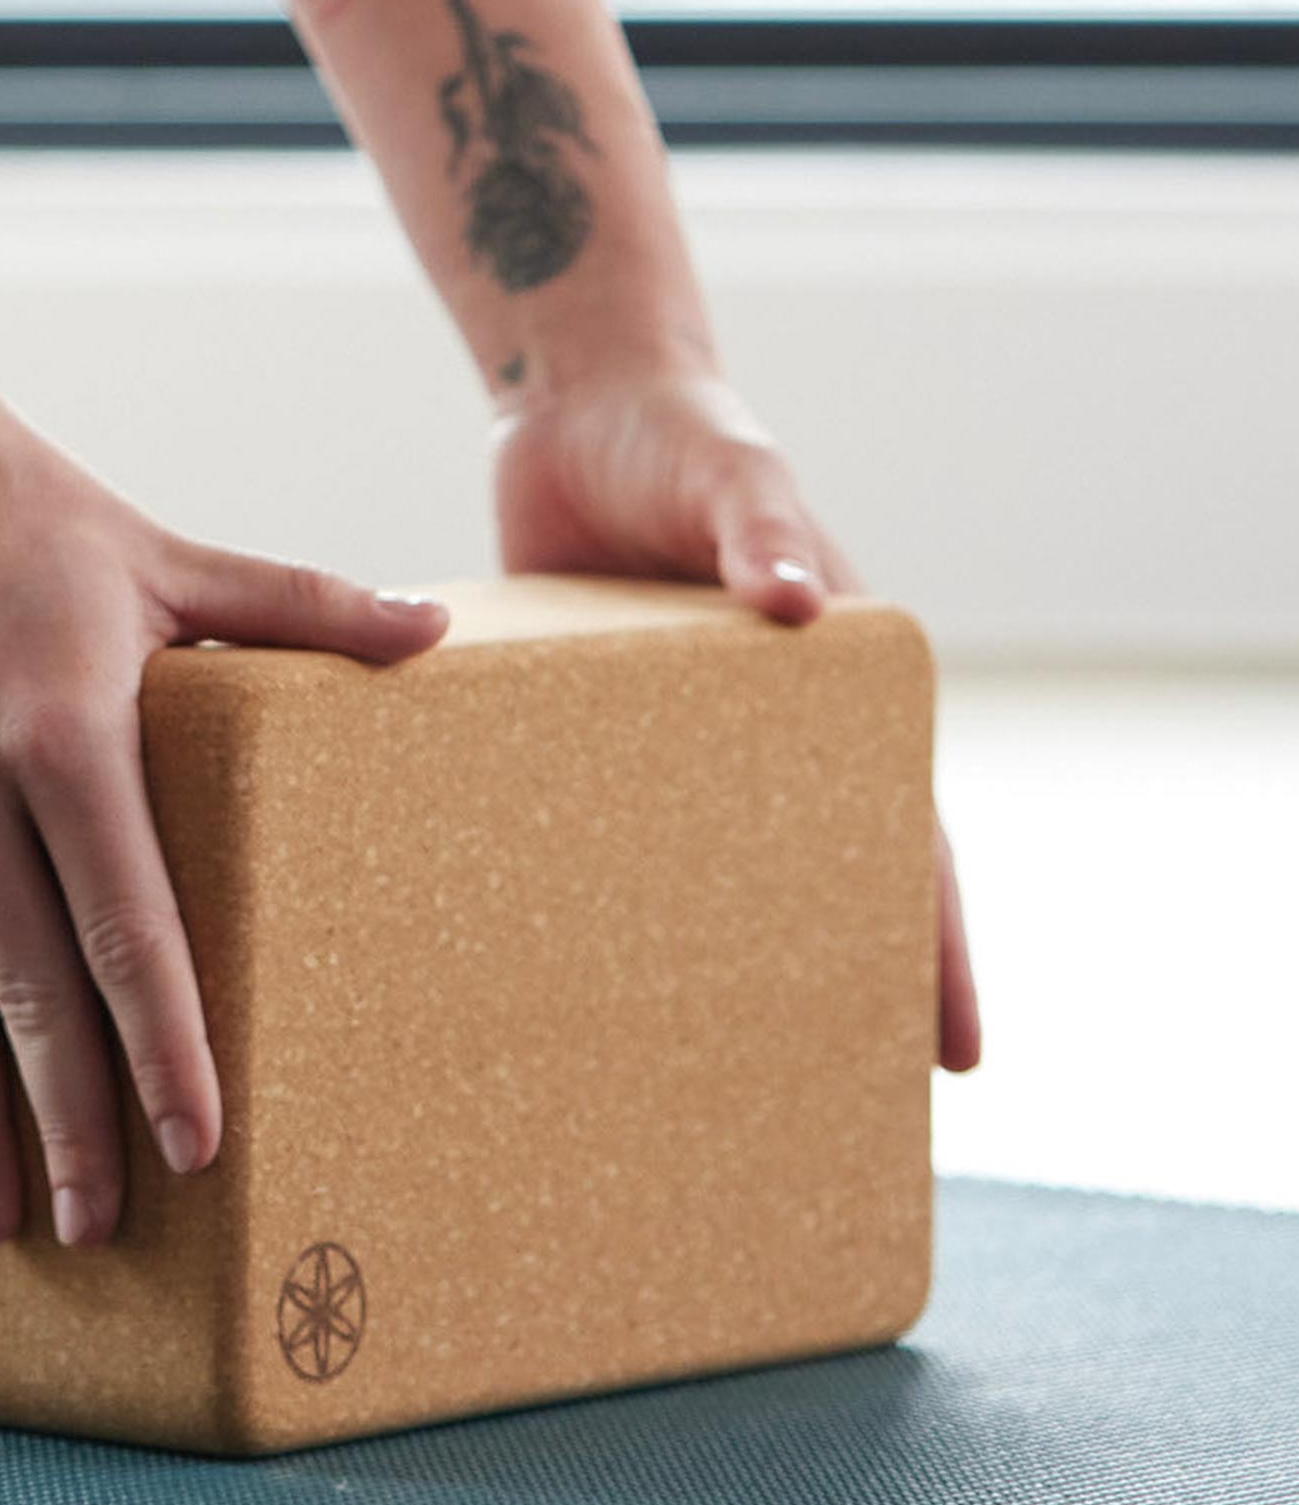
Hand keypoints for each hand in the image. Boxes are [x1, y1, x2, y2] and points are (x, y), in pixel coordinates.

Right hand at [0, 386, 446, 1246]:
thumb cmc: (28, 505)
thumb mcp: (167, 554)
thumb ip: (299, 607)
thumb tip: (438, 633)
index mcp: (64, 726)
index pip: (125, 919)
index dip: (163, 1041)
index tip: (198, 1146)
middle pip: (22, 984)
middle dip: (66, 1118)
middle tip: (102, 1229)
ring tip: (3, 1222)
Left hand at [491, 364, 982, 1072]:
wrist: (566, 401)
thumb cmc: (685, 433)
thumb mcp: (739, 476)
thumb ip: (765, 533)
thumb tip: (798, 608)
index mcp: (831, 688)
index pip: (903, 832)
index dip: (931, 943)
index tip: (952, 1050)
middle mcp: (752, 731)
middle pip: (803, 877)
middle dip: (824, 982)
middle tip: (819, 1104)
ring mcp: (659, 738)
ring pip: (690, 869)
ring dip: (697, 958)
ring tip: (681, 1076)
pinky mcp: (566, 723)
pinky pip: (580, 820)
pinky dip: (581, 887)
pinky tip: (551, 959)